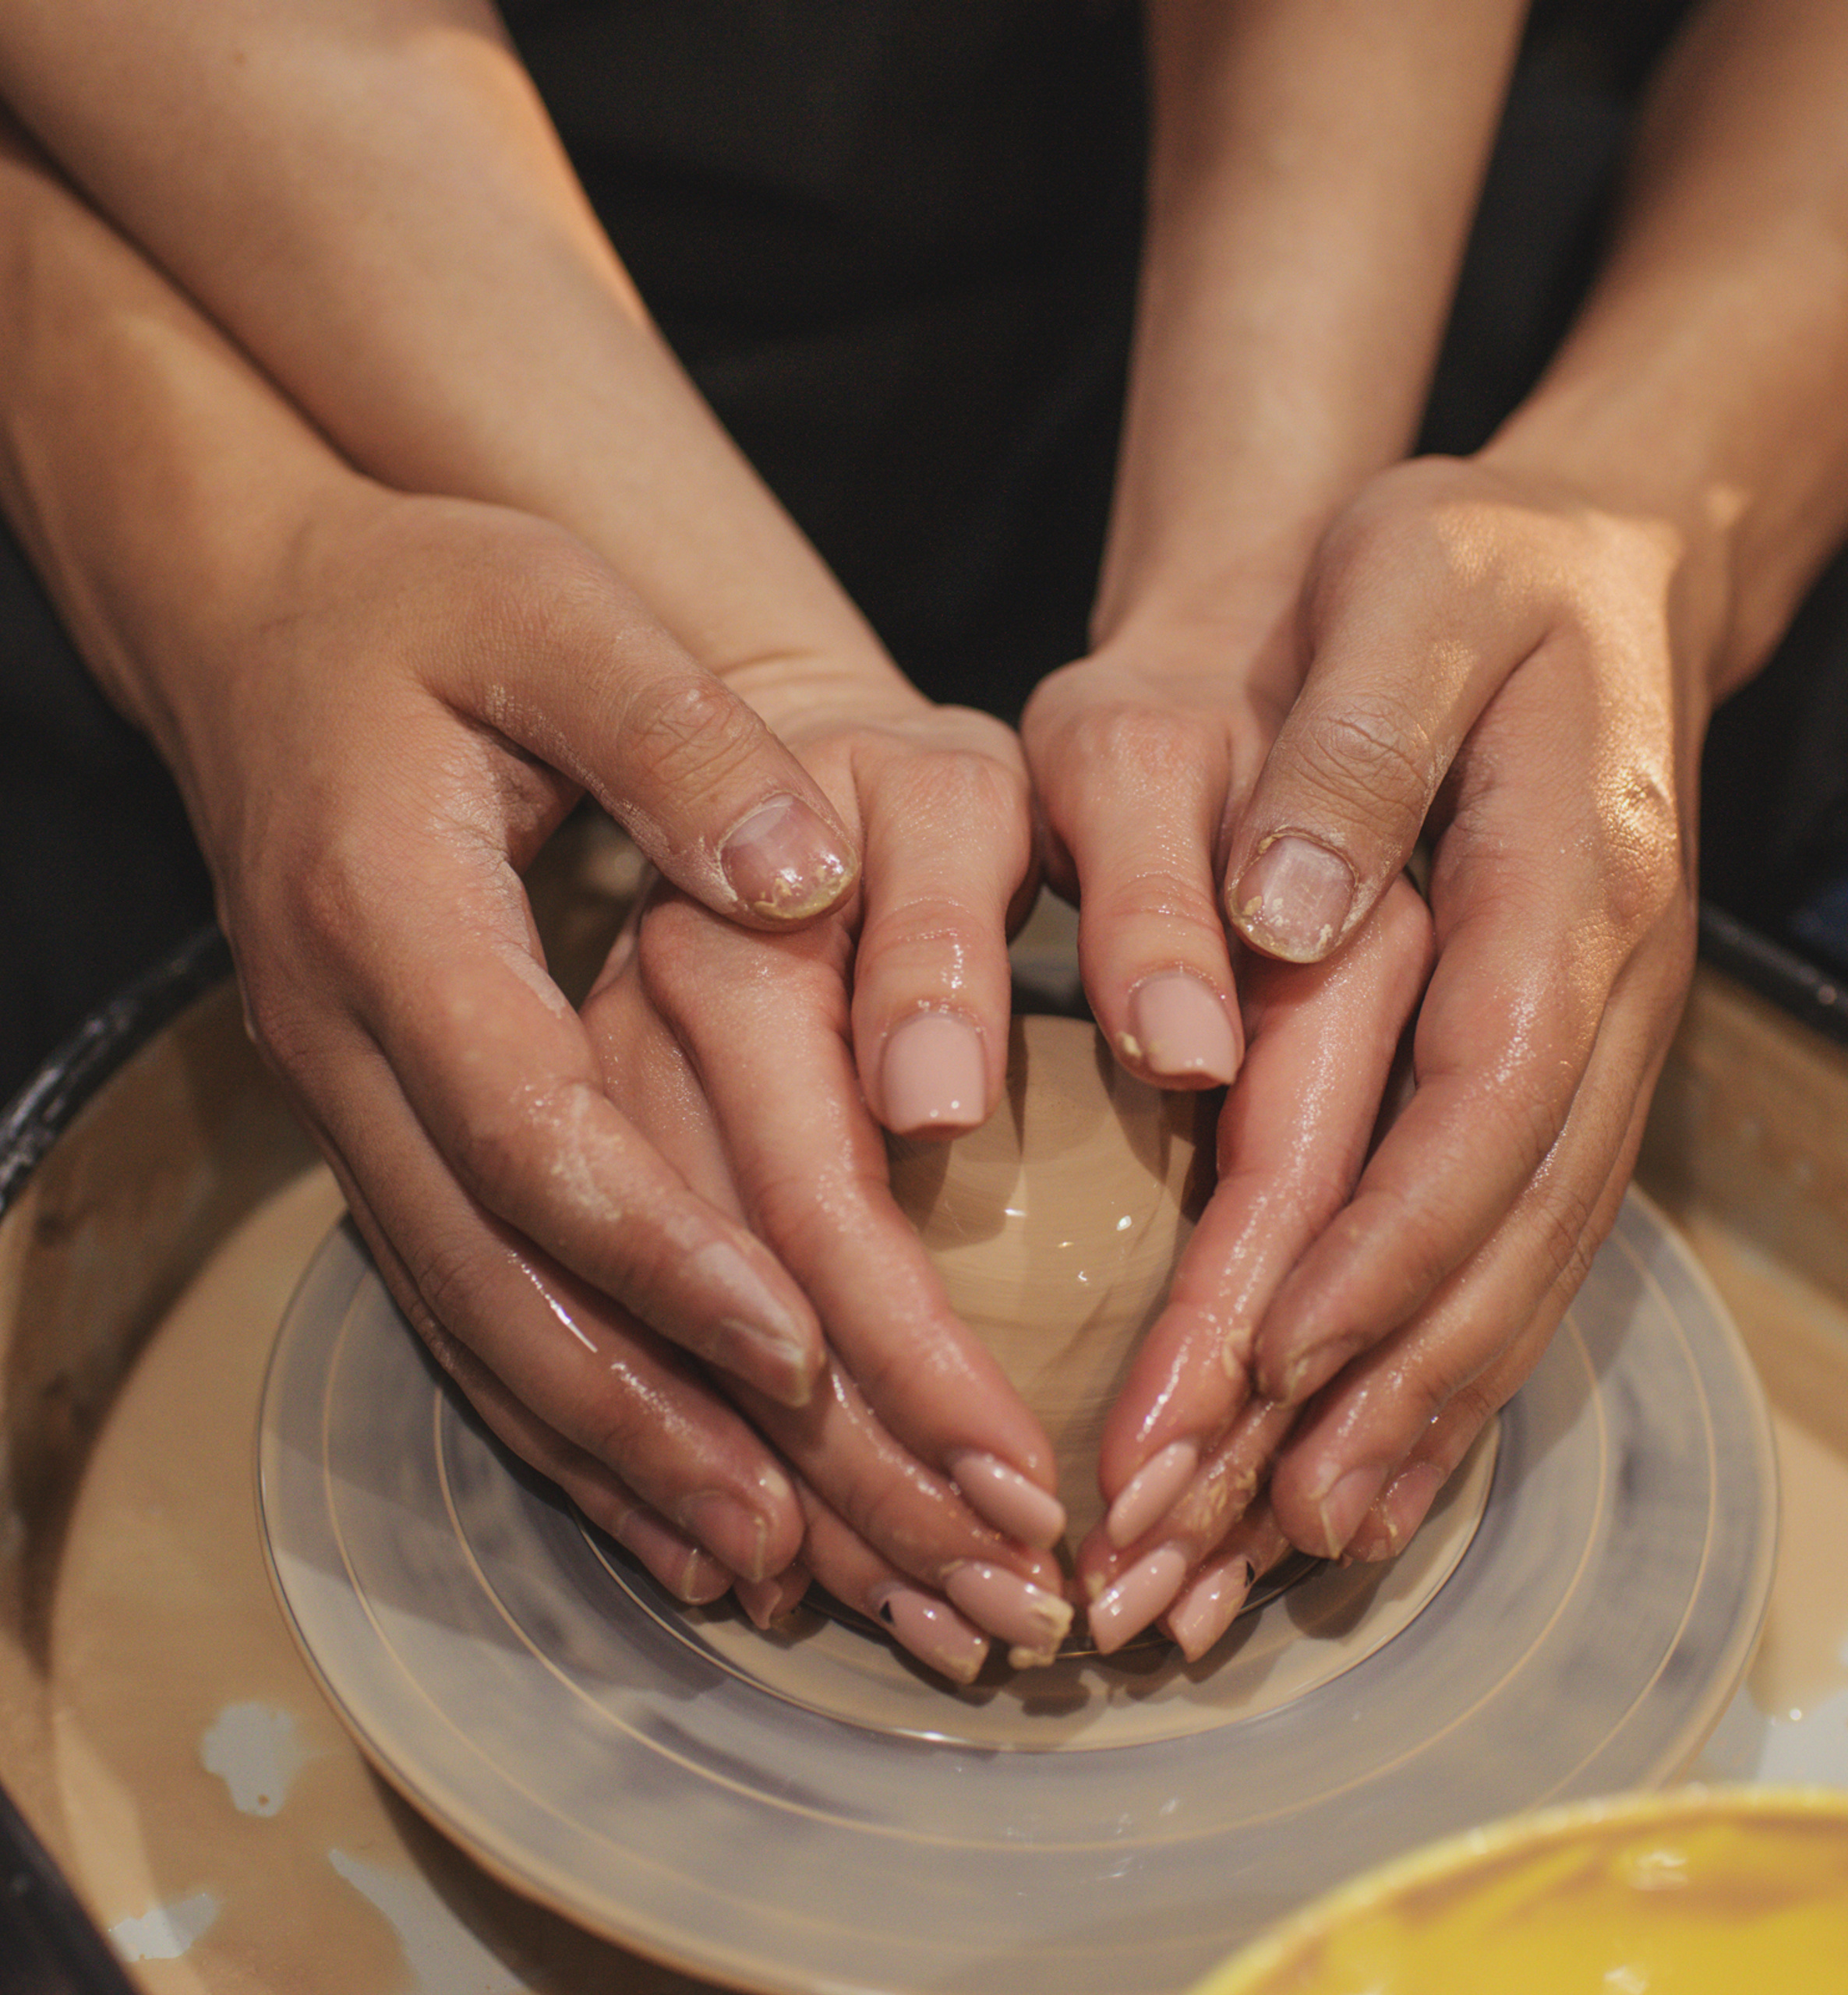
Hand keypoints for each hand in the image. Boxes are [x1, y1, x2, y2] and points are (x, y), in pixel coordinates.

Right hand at [182, 485, 882, 1597]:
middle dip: (665, 1421)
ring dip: (616, 1458)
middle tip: (827, 1538)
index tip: (813, 1355)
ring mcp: (353, 1103)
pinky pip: (465, 1304)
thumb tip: (800, 875)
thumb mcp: (551, 613)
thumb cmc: (423, 603)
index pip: (534, 1130)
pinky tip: (662, 1491)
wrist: (270, 623)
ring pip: (474, 1325)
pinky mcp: (384, 1126)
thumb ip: (672, 732)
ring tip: (766, 1565)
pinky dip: (561, 1412)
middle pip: (502, 1283)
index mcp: (393, 922)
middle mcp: (351, 1046)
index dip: (667, 1254)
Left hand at [1056, 453, 1709, 1651]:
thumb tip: (1293, 917)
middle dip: (1353, 1399)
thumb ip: (1362, 741)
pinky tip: (1356, 1470)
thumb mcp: (1412, 583)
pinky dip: (1434, 1376)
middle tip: (1208, 1538)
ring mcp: (1596, 1051)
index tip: (1256, 1371)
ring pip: (1510, 1278)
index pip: (1477, 1104)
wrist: (1582, 562)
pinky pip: (1513, 1254)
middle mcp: (1606, 996)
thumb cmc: (1475, 565)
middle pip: (1491, 1237)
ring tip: (1268, 1560)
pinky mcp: (1556, 1079)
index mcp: (1572, 882)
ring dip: (1393, 1430)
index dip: (1373, 1247)